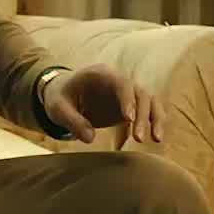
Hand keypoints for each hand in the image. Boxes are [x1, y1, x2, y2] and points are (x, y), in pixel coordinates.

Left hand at [42, 66, 165, 145]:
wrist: (63, 95)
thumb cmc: (59, 98)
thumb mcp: (57, 108)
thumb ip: (72, 120)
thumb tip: (90, 138)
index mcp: (102, 74)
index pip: (121, 83)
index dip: (127, 99)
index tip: (128, 119)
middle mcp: (118, 81)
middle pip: (140, 93)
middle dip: (142, 115)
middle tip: (139, 139)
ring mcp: (126, 93)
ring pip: (149, 101)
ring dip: (155, 119)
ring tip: (156, 139)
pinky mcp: (129, 106)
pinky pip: (147, 112)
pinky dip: (152, 123)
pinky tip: (154, 138)